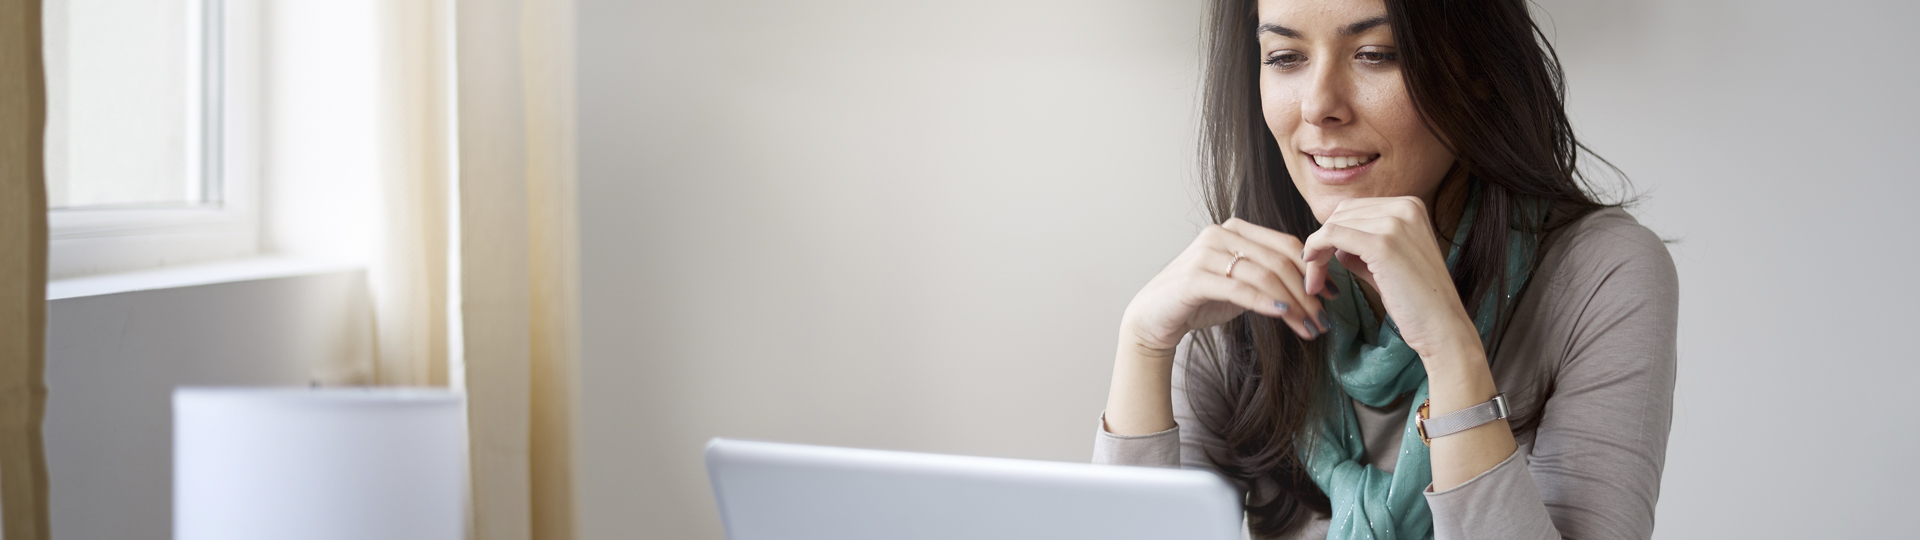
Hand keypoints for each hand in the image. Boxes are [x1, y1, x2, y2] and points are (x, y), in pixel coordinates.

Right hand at [1119, 218, 1332, 357]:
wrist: (1155, 317)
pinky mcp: (1194, 278)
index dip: (1314, 270)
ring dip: (1293, 304)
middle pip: (1279, 260)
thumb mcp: (1240, 283)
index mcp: (1235, 229)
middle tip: (1324, 320)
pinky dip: (1265, 302)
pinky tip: (1283, 315)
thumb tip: (1314, 287)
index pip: (1286, 244)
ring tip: (1309, 327)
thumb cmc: (1200, 300)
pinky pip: (1240, 288)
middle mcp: (1220, 234)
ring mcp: (1205, 254)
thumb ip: (1268, 275)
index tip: (1333, 296)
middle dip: (1308, 293)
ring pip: (1264, 275)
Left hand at [1299, 197, 1477, 357]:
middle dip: (1320, 243)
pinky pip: (1331, 236)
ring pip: (1333, 225)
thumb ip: (1362, 248)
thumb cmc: (1416, 300)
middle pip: (1340, 214)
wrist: (1442, 326)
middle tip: (1315, 277)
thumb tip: (1333, 245)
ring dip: (1316, 253)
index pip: (1353, 210)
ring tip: (1316, 283)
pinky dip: (1315, 252)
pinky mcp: (1383, 243)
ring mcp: (1395, 222)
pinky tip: (1314, 274)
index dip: (1330, 234)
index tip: (1319, 261)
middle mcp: (1405, 207)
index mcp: (1410, 206)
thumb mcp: (1387, 263)